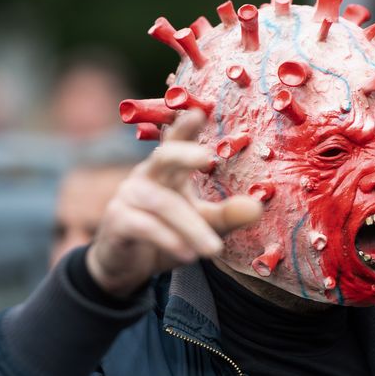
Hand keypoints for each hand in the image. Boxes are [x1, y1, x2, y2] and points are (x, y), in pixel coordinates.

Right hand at [86, 109, 262, 297]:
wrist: (125, 265)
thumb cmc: (167, 234)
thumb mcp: (202, 225)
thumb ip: (227, 216)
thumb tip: (257, 208)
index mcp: (168, 169)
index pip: (177, 140)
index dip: (185, 125)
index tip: (198, 111)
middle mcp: (147, 176)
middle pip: (164, 157)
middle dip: (183, 152)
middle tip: (205, 156)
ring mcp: (129, 197)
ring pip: (163, 205)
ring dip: (191, 227)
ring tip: (214, 250)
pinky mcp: (117, 221)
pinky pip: (144, 226)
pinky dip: (168, 240)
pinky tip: (188, 255)